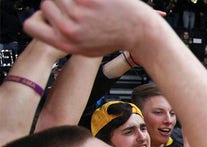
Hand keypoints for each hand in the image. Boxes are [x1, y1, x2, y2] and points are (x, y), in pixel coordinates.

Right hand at [24, 0, 156, 55]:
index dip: (39, 18)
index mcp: (65, 43)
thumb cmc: (117, 38)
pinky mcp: (88, 0)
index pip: (30, 26)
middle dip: (61, 3)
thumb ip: (68, 38)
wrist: (141, 31)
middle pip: (46, 3)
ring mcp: (77, 13)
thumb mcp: (88, 48)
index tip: (51, 15)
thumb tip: (51, 25)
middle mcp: (68, 30)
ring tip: (92, 6)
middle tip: (82, 9)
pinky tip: (98, 3)